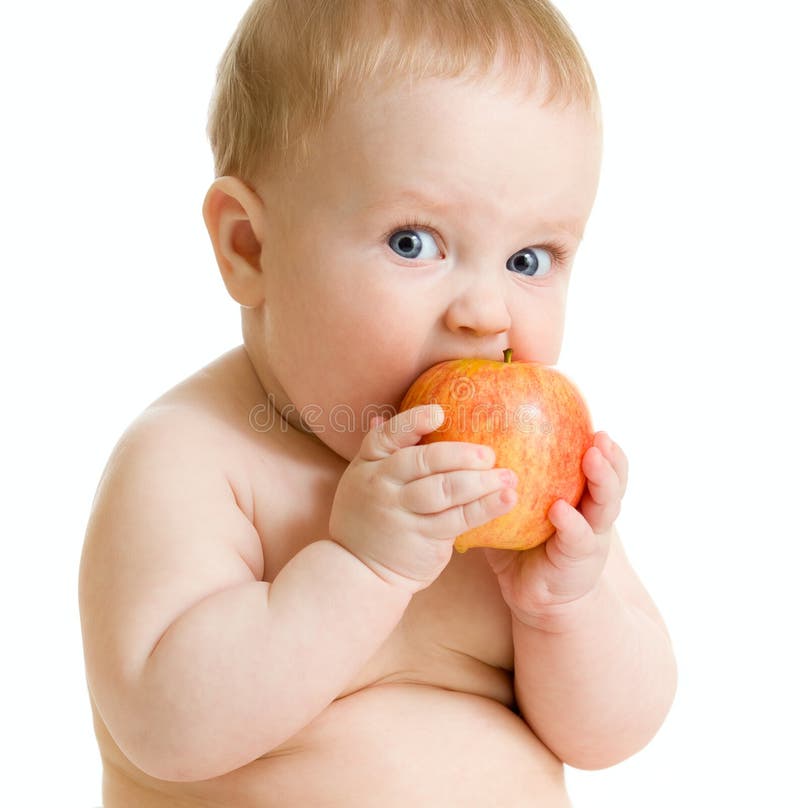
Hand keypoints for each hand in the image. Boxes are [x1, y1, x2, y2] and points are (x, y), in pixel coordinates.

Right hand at [329, 404, 518, 593]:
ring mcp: (402, 513)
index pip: (388, 436)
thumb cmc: (368, 516)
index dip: (414, 422)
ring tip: (508, 476)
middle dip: (460, 455)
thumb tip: (381, 416)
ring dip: (481, 482)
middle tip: (489, 454)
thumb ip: (379, 452)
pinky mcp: (423, 538)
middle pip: (423, 462)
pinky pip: (458, 520)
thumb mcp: (361, 480)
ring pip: (445, 490)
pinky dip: (484, 508)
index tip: (440, 413)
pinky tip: (506, 499)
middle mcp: (382, 485)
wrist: (358, 570)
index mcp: (369, 464)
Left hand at [483, 431, 628, 627]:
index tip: (593, 422)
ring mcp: (591, 537)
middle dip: (610, 458)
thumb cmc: (524, 547)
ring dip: (602, 480)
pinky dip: (571, 522)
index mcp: (582, 499)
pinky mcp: (579, 559)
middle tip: (600, 437)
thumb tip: (472, 445)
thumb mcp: (520, 511)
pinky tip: (559, 510)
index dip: (603, 447)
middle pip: (611, 482)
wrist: (537, 599)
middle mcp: (593, 515)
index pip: (600, 467)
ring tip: (591, 458)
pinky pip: (577, 537)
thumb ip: (508, 485)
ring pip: (606, 506)